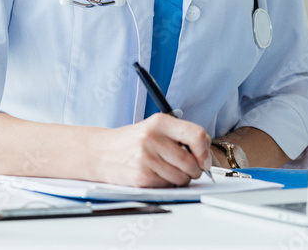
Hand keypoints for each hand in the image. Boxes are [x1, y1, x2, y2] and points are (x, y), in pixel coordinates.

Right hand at [88, 114, 212, 187]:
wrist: (101, 152)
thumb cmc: (132, 141)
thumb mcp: (155, 128)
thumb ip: (181, 135)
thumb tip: (206, 153)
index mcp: (160, 121)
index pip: (196, 135)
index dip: (205, 151)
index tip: (204, 159)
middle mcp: (152, 138)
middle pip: (191, 162)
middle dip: (195, 170)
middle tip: (189, 169)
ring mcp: (146, 158)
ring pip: (182, 177)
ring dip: (181, 179)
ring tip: (168, 170)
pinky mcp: (141, 176)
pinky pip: (167, 185)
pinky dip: (167, 184)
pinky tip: (156, 175)